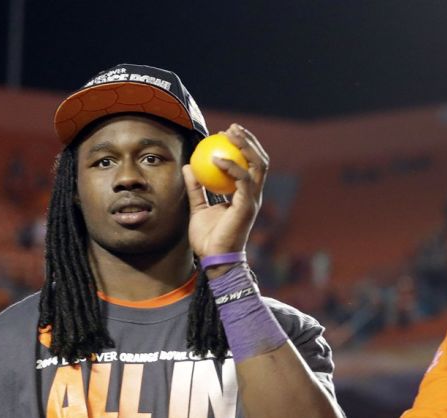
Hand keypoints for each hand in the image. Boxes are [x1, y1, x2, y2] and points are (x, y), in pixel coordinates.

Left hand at [183, 124, 269, 270]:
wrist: (213, 258)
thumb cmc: (208, 238)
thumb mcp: (198, 207)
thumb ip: (195, 188)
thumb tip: (188, 166)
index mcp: (245, 195)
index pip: (250, 164)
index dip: (241, 146)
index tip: (224, 133)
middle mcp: (253, 195)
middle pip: (259, 160)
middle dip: (248, 140)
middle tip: (231, 128)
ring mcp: (253, 200)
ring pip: (257, 165)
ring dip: (245, 146)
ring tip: (230, 134)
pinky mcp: (247, 206)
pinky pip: (242, 180)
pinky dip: (230, 167)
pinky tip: (216, 158)